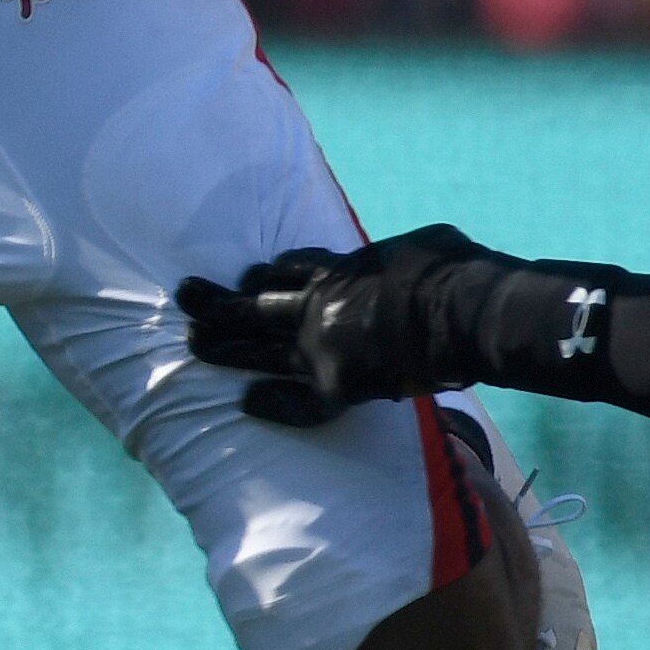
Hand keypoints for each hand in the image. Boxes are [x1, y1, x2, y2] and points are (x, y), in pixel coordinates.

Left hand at [178, 223, 499, 426]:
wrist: (463, 311)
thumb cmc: (454, 270)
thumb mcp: (422, 244)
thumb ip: (400, 257)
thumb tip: (417, 256)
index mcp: (340, 269)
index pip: (292, 267)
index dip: (268, 273)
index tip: (252, 276)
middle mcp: (319, 307)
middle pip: (256, 304)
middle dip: (217, 301)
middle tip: (185, 295)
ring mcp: (322, 348)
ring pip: (259, 348)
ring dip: (222, 345)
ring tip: (191, 341)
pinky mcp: (337, 386)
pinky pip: (299, 404)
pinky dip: (274, 405)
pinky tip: (248, 404)